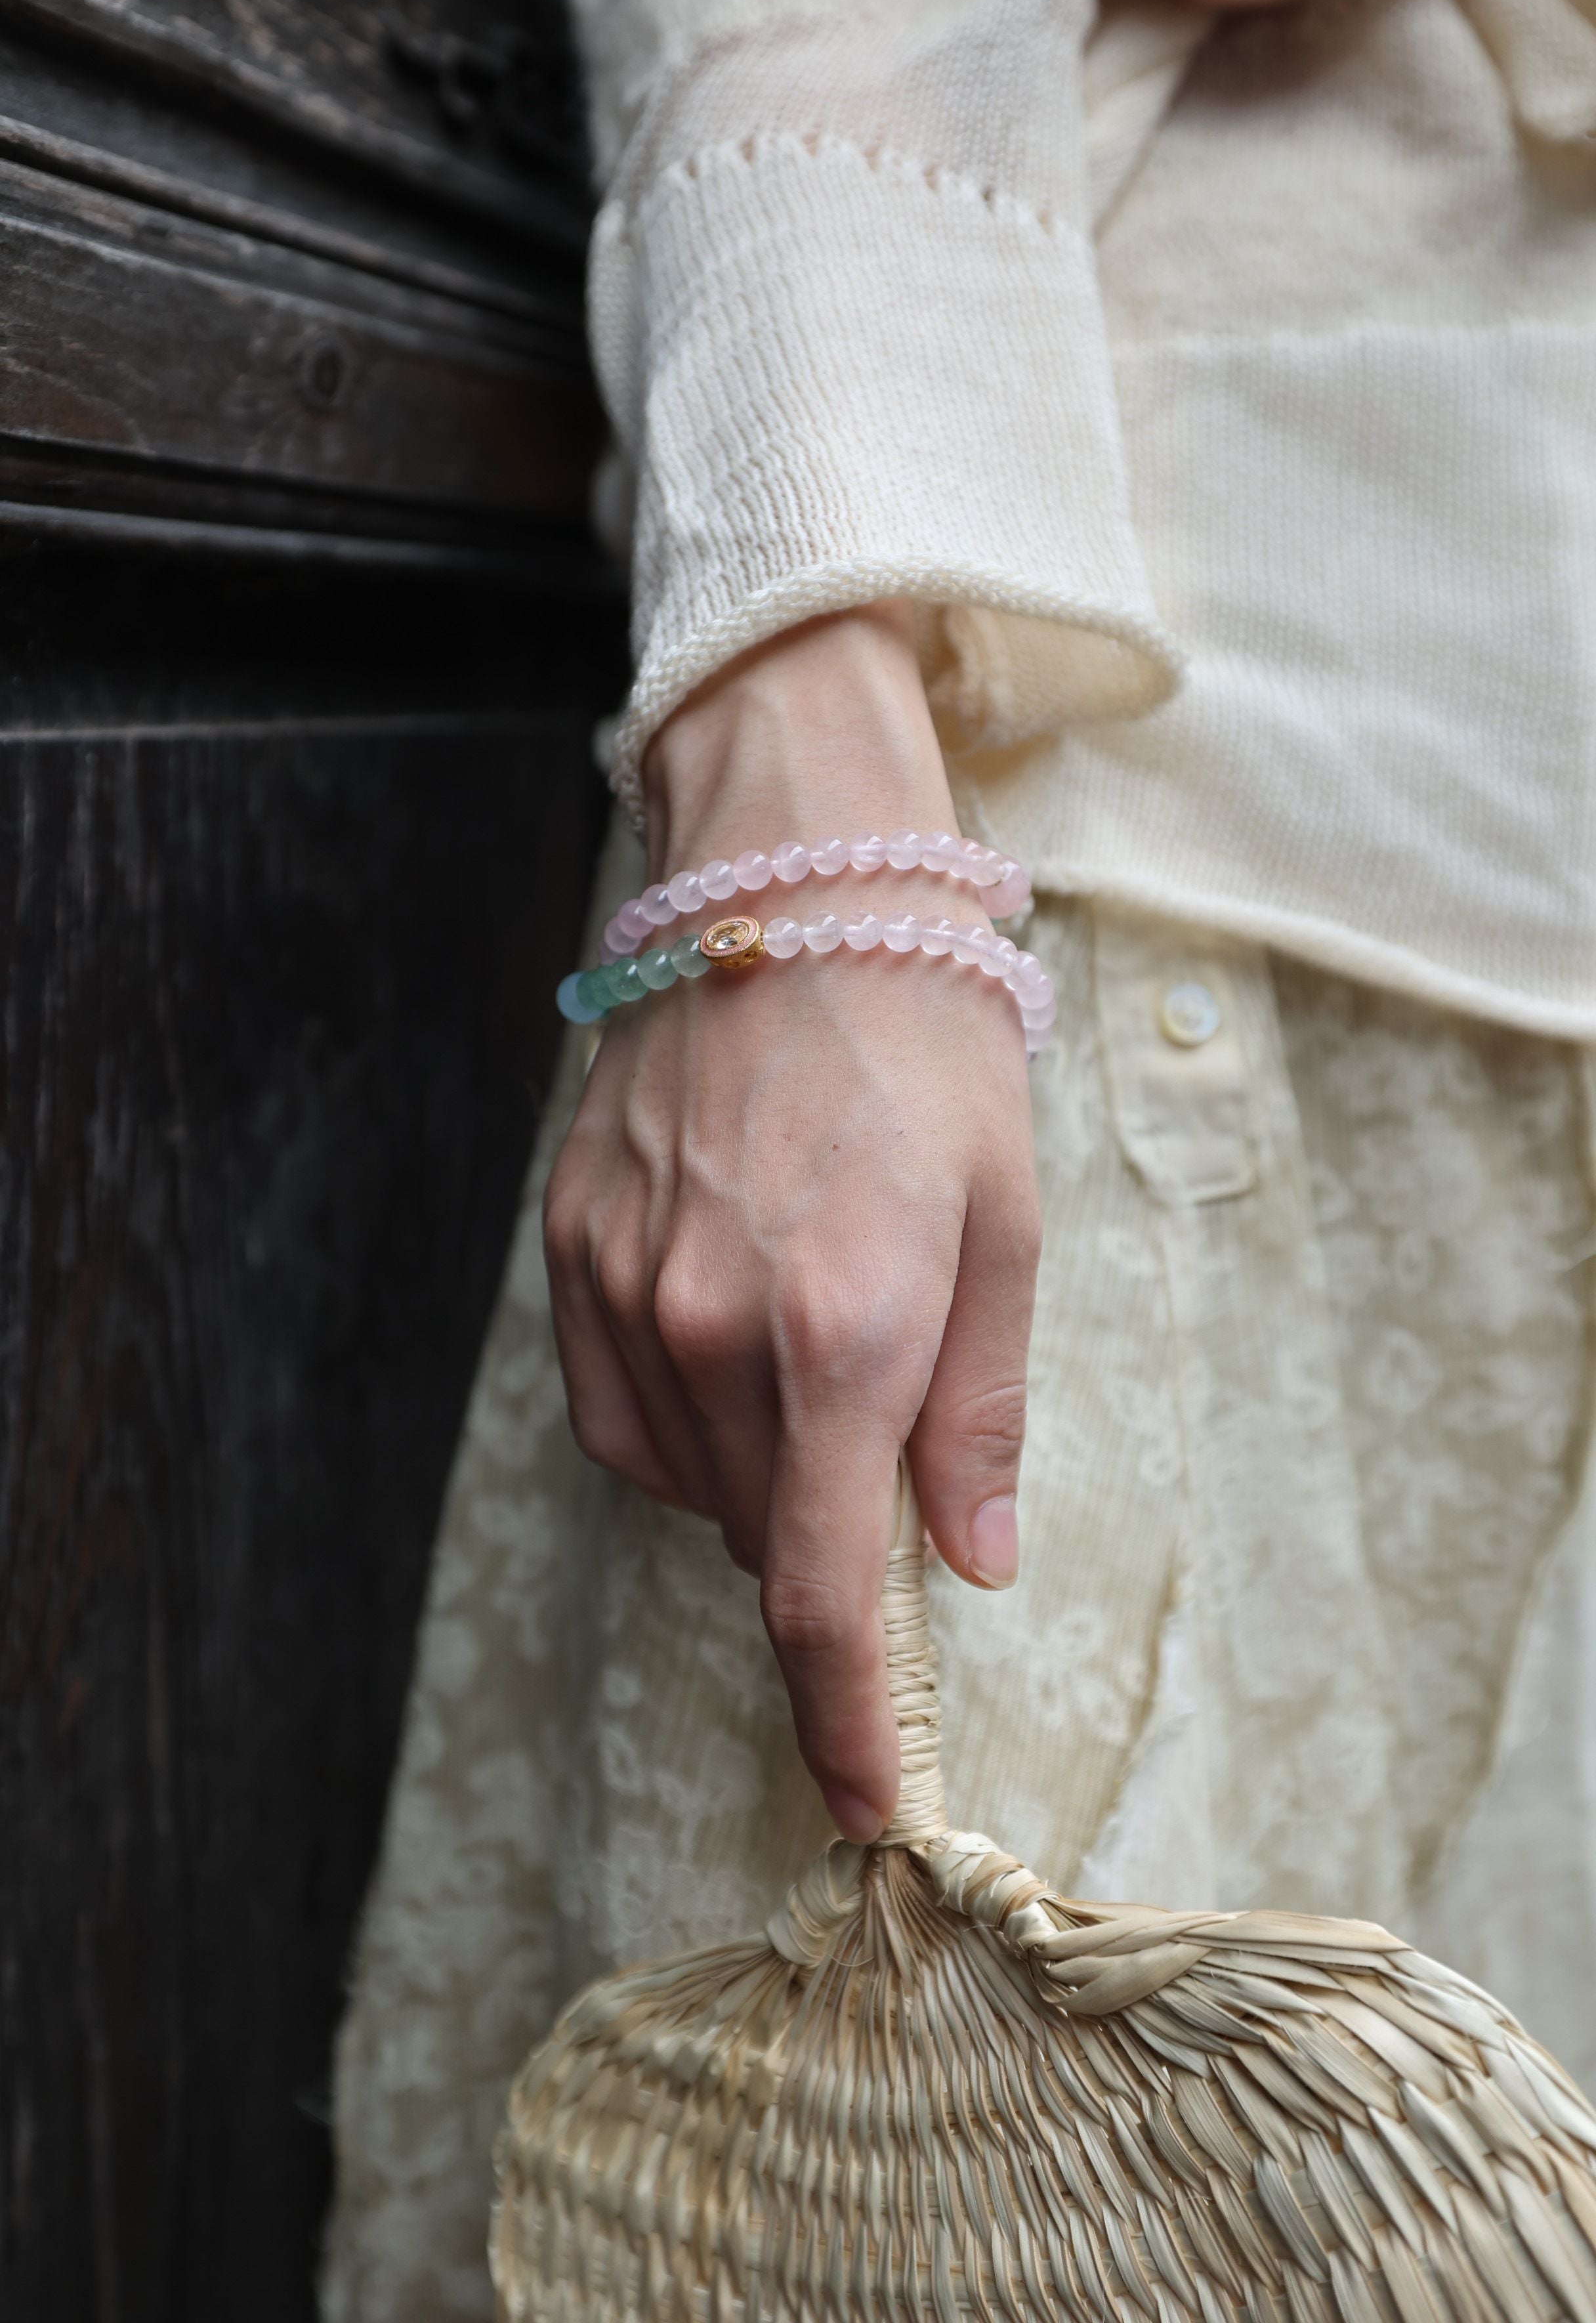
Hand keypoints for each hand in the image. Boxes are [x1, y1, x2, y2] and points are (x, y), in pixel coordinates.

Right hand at [543, 603, 1041, 1841]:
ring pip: (689, 1485)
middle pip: (764, 1544)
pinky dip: (682, 1426)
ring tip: (816, 1353)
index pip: (828, 1597)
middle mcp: (713, 1329)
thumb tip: (973, 1566)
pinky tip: (729, 1348)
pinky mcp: (572, 1255)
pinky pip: (619, 1415)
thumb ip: (981, 1414)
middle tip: (888, 1445)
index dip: (844, 1725)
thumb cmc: (930, 1056)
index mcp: (845, 1331)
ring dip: (761, 1478)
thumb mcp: (1005, 1229)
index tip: (864, 1807)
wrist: (791, 895)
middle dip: (834, 1547)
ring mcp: (624, 1292)